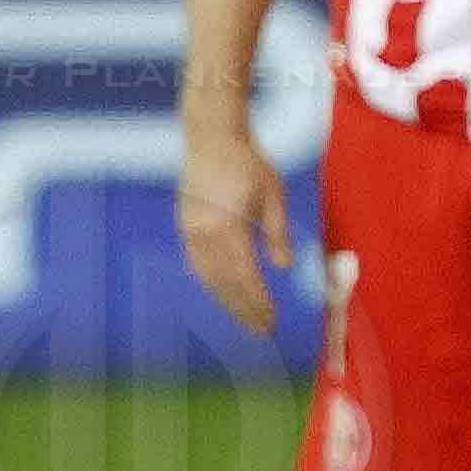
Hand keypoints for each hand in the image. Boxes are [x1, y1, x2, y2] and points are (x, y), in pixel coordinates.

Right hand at [177, 122, 295, 335]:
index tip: (272, 321)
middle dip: (245, 310)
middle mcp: (204, 234)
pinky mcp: (186, 229)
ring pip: (209, 279)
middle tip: (263, 331)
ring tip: (247, 320)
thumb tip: (284, 267)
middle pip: (225, 284)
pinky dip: (213, 286)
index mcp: (228, 226)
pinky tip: (225, 296)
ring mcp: (191, 232)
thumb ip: (277, 233)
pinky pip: (199, 267)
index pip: (245, 275)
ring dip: (228, 303)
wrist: (212, 138)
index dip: (258, 302)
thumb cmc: (247, 162)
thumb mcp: (273, 194)